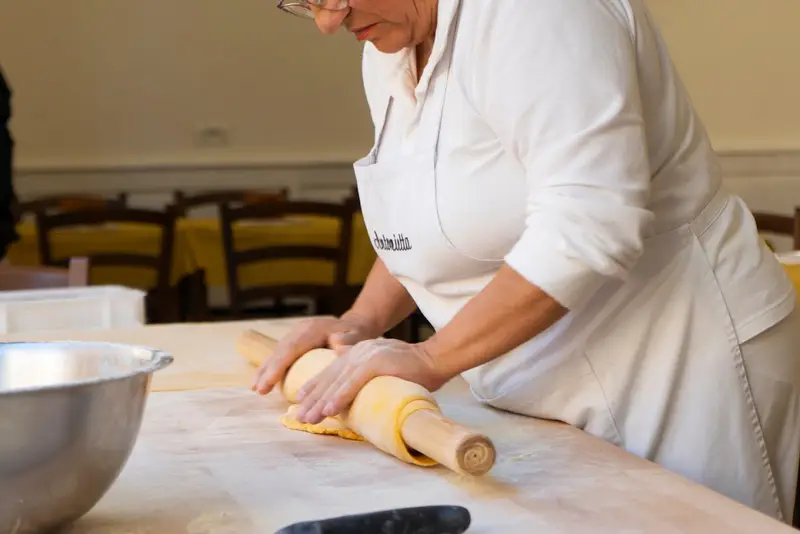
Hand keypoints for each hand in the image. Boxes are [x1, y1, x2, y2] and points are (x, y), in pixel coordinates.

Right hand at [251, 314, 377, 394]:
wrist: (356, 325)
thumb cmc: (357, 335)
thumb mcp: (358, 336)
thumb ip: (350, 340)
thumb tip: (339, 345)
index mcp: (312, 329)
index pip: (291, 348)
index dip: (277, 367)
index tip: (267, 383)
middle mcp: (301, 329)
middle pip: (280, 350)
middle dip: (268, 370)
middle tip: (258, 390)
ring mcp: (296, 333)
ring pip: (277, 351)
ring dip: (265, 369)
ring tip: (255, 388)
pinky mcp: (295, 340)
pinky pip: (280, 353)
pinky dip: (270, 366)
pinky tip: (262, 380)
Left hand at [293, 338, 448, 423]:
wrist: (435, 359)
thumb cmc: (412, 370)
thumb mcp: (382, 369)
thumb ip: (365, 374)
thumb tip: (350, 392)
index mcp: (358, 352)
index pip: (331, 372)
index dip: (314, 387)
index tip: (300, 403)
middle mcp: (358, 352)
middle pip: (329, 378)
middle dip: (312, 399)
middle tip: (298, 418)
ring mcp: (366, 356)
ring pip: (337, 382)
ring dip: (321, 402)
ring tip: (308, 418)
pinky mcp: (376, 363)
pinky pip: (353, 383)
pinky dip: (339, 397)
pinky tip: (329, 409)